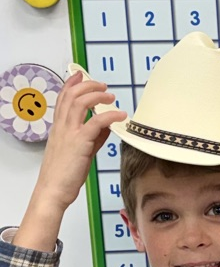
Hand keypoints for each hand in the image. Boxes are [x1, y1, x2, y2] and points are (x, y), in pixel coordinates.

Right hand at [14, 71, 126, 251]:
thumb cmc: (65, 175)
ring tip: (111, 96)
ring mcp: (69, 134)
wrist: (53, 191)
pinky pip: (95, 123)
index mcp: (59, 128)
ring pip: (80, 103)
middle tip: (103, 86)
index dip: (72, 84)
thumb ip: (92, 137)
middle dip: (88, 85)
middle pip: (71, 96)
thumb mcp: (80, 151)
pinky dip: (108, 115)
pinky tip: (119, 115)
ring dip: (97, 96)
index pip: (63, 99)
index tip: (81, 75)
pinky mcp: (79, 143)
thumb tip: (106, 127)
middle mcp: (62, 127)